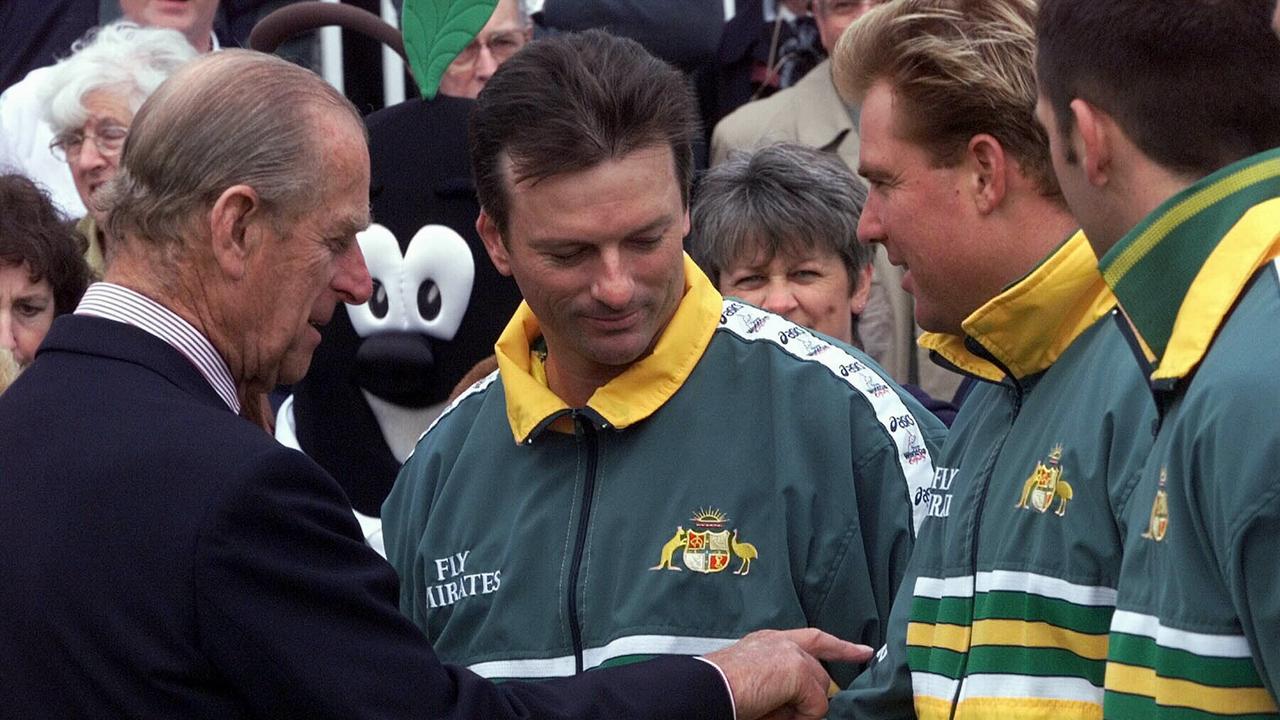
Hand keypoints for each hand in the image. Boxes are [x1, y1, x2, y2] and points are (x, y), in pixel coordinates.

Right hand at [704, 628, 871, 719]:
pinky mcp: (799, 671)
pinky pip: (817, 706)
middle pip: (819, 674)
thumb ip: (782, 683)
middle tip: (779, 712)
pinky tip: (774, 714)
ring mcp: (793, 654)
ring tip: (766, 712)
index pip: (813, 639)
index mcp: (768, 641)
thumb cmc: (721, 688)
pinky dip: (800, 718)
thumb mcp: (758, 681)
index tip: (863, 651)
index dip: (840, 647)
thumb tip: (807, 704)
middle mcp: (782, 641)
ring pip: (819, 692)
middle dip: (814, 696)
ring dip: (799, 711)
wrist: (708, 688)